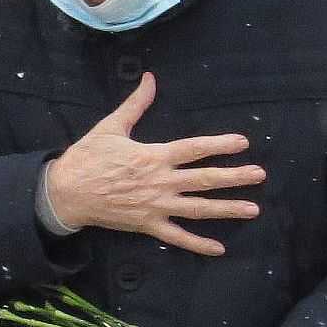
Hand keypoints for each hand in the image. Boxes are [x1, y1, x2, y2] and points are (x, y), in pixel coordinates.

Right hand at [41, 74, 263, 254]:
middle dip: (234, 177)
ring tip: (252, 208)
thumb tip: (150, 78)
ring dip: (227, 209)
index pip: (194, 149)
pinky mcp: (147, 225)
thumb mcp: (111, 126)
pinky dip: (198, 244)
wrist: (66, 192)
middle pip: (204, 179)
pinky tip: (219, 248)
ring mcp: (156, 206)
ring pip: (198, 208)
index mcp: (153, 156)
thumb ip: (136, 104)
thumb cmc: (87, 158)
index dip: (220, 145)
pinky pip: (177, 237)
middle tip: (260, 175)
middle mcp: (160, 182)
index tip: (243, 143)